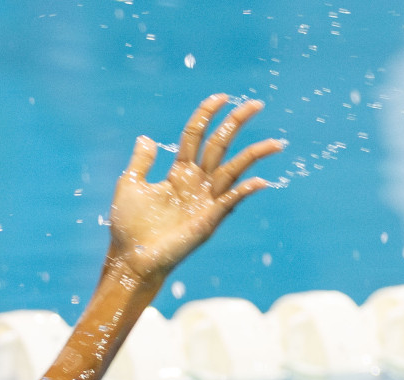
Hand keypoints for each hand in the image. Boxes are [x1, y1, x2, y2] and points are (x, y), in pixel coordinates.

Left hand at [107, 94, 285, 284]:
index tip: (221, 97)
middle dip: (236, 124)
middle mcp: (196, 183)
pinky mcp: (208, 220)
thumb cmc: (128, 227)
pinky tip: (259, 182)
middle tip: (256, 104)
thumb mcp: (129, 186)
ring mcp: (205, 200)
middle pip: (220, 145)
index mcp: (178, 172)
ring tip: (275, 143)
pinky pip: (230, 201)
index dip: (206, 115)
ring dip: (254, 155)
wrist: (130, 259)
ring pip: (233, 170)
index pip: (196, 136)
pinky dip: (243, 191)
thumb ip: (141, 162)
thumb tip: (146, 137)